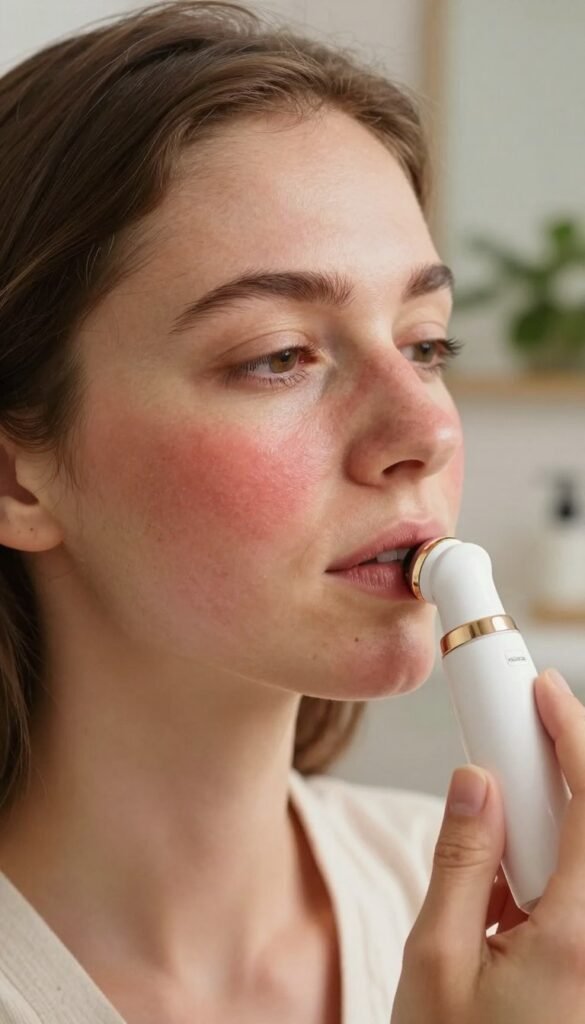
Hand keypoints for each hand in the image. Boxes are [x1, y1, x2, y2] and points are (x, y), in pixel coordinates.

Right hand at [391, 668, 584, 1023]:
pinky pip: (581, 904)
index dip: (571, 731)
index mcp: (582, 938)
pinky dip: (551, 890)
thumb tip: (475, 782)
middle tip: (500, 787)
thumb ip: (459, 861)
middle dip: (552, 791)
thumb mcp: (434, 967)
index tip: (542, 690)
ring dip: (547, 850)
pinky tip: (509, 927)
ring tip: (492, 899)